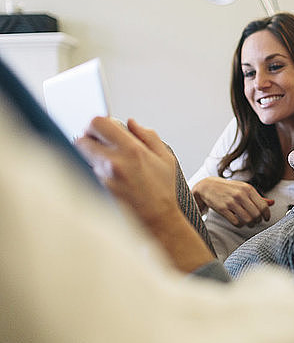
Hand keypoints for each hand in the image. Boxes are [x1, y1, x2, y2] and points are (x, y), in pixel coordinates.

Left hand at [76, 117, 214, 271]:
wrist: (157, 219)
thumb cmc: (162, 190)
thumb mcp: (165, 158)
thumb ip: (148, 136)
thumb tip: (132, 123)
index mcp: (132, 150)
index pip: (98, 123)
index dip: (96, 124)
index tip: (100, 129)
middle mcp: (114, 162)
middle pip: (81, 139)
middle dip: (87, 139)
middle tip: (97, 144)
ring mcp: (102, 178)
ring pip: (80, 157)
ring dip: (88, 157)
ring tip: (105, 164)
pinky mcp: (96, 191)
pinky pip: (85, 174)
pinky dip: (91, 172)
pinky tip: (106, 178)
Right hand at [192, 177, 273, 227]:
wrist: (208, 186)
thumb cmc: (228, 188)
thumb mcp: (244, 189)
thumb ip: (258, 197)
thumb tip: (272, 203)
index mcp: (248, 189)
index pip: (263, 205)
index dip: (266, 215)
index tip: (266, 218)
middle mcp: (240, 194)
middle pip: (256, 214)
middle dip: (258, 220)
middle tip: (256, 221)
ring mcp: (231, 202)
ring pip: (247, 220)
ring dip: (250, 224)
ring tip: (249, 223)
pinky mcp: (222, 209)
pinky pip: (236, 222)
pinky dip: (240, 225)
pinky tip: (239, 222)